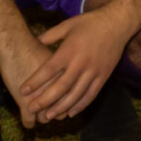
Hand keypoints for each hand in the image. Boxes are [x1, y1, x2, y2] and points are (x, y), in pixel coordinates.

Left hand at [20, 9, 133, 124]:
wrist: (117, 23)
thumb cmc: (89, 23)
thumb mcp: (68, 25)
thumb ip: (51, 35)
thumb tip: (36, 42)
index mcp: (70, 50)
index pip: (49, 69)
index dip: (36, 81)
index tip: (23, 90)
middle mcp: (81, 63)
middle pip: (61, 86)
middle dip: (45, 100)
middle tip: (32, 108)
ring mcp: (94, 71)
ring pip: (76, 94)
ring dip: (61, 107)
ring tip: (49, 116)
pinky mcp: (103, 76)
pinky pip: (91, 95)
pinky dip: (80, 106)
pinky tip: (70, 113)